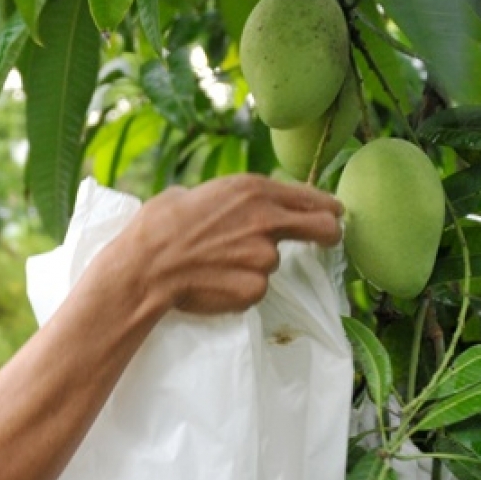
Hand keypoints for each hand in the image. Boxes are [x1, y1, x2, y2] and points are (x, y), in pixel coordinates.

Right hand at [111, 174, 342, 315]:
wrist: (146, 266)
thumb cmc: (160, 225)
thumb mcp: (195, 193)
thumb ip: (227, 199)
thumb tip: (231, 206)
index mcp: (254, 190)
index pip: (309, 197)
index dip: (326, 206)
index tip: (334, 213)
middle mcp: (267, 221)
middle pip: (323, 228)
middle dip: (330, 233)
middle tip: (328, 239)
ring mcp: (265, 258)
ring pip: (271, 262)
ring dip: (254, 264)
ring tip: (218, 264)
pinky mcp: (255, 289)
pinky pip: (255, 288)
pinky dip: (239, 287)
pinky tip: (214, 282)